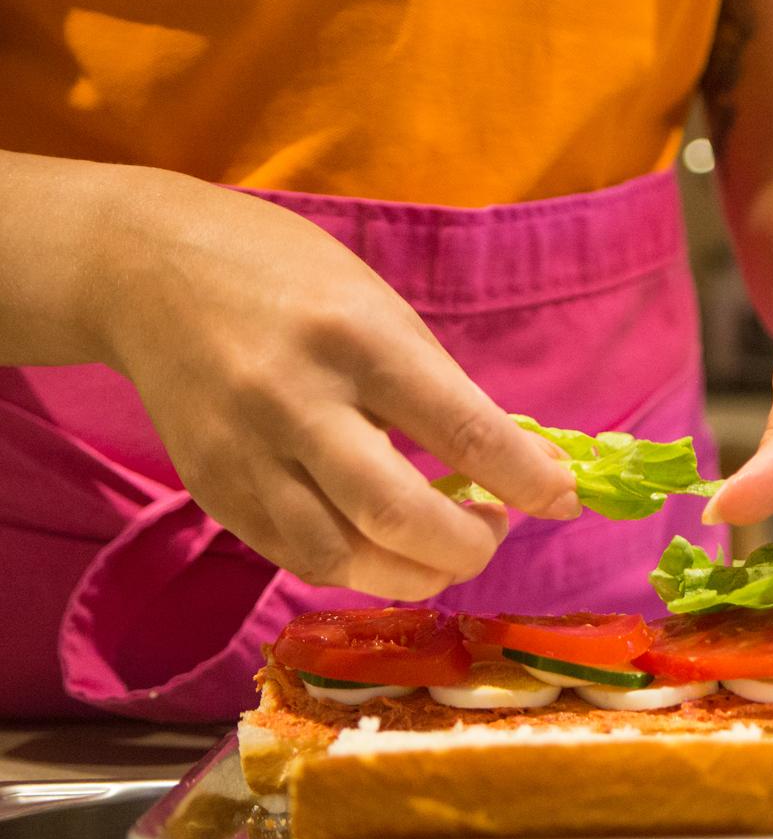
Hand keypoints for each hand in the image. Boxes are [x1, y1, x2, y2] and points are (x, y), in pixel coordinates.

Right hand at [90, 167, 576, 598]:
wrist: (142, 265)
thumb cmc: (287, 278)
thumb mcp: (382, 308)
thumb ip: (448, 392)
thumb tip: (530, 468)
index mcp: (355, 338)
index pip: (462, 429)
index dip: (526, 481)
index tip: (563, 500)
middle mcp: (294, 399)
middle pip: (397, 515)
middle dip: (468, 546)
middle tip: (493, 530)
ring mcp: (244, 452)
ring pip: (342, 558)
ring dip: (413, 573)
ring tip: (442, 547)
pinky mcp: (212, 489)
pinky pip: (297, 558)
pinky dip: (357, 565)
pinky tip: (383, 544)